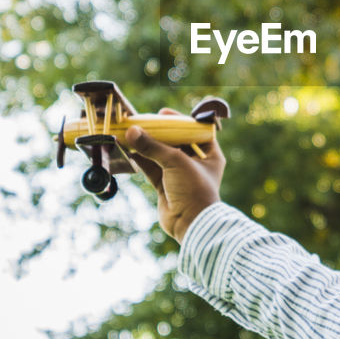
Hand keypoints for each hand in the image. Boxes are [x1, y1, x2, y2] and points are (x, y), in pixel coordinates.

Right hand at [125, 108, 225, 242]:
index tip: (163, 114)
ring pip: (160, 156)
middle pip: (175, 142)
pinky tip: (129, 150)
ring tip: (130, 134)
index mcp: (209, 154)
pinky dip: (141, 160)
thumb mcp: (176, 162)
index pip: (195, 130)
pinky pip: (152, 169)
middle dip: (158, 133)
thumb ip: (153, 146)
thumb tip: (131, 132)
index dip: (180, 121)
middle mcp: (196, 163)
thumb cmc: (193, 189)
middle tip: (142, 123)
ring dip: (146, 146)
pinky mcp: (166, 186)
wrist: (191, 224)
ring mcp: (180, 175)